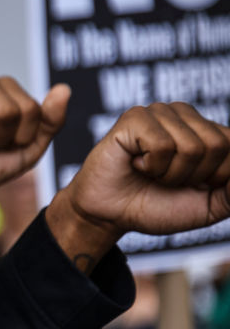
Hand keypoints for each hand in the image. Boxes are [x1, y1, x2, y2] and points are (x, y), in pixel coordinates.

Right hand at [58, 102, 229, 240]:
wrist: (111, 215)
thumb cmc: (157, 206)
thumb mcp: (210, 205)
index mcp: (206, 130)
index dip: (217, 177)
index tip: (192, 185)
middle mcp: (185, 115)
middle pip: (217, 145)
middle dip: (193, 176)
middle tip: (167, 179)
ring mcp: (159, 112)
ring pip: (191, 146)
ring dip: (169, 174)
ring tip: (150, 172)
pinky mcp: (134, 117)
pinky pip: (162, 145)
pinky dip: (150, 166)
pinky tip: (135, 163)